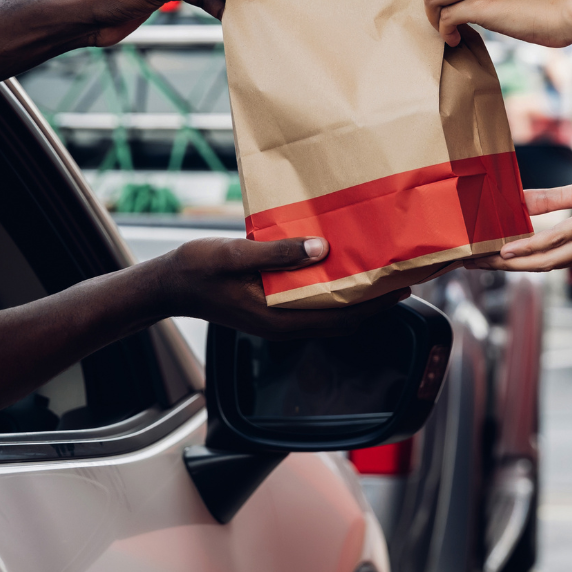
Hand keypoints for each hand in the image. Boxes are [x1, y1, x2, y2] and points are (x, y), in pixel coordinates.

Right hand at [158, 236, 409, 337]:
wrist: (168, 284)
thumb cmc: (198, 269)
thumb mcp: (236, 254)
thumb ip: (277, 254)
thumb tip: (321, 248)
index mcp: (279, 318)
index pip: (341, 317)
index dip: (375, 305)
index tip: (402, 287)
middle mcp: (285, 323)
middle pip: (342, 318)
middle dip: (374, 301)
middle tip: (402, 276)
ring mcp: (279, 318)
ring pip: (330, 311)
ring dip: (356, 295)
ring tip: (380, 270)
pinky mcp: (273, 307)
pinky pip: (314, 302)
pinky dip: (334, 288)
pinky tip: (343, 266)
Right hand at [473, 147, 571, 270]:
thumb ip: (552, 200)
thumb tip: (520, 201)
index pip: (550, 261)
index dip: (517, 265)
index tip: (488, 262)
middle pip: (541, 267)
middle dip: (503, 269)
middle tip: (471, 266)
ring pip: (544, 260)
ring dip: (508, 263)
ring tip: (480, 261)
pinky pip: (554, 240)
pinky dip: (527, 247)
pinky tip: (506, 249)